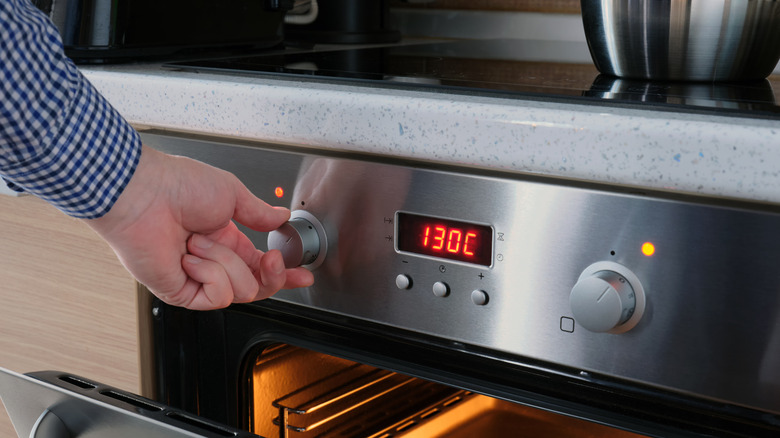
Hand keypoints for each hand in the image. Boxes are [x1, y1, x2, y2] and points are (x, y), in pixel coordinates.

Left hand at [86, 145, 313, 309]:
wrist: (144, 194)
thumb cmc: (178, 185)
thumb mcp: (232, 193)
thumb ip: (260, 212)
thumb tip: (280, 217)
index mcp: (226, 239)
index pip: (261, 267)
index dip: (285, 274)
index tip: (303, 275)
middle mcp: (213, 260)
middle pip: (256, 286)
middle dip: (271, 274)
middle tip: (270, 257)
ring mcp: (197, 278)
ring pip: (240, 291)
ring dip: (225, 262)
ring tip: (198, 241)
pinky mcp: (182, 292)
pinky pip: (217, 296)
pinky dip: (209, 274)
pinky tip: (189, 257)